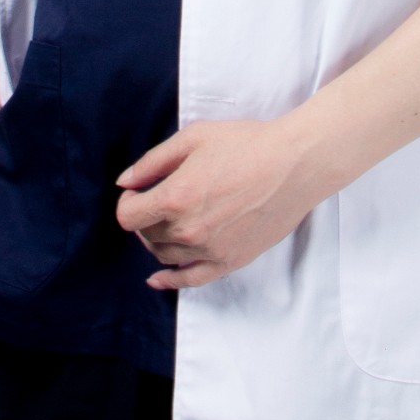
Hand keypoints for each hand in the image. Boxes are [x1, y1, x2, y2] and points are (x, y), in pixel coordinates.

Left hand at [114, 117, 315, 289]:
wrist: (294, 164)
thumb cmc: (247, 144)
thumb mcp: (194, 138)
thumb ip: (152, 161)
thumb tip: (125, 182)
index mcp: (175, 198)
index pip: (129, 217)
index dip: (128, 203)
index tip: (138, 192)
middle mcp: (189, 230)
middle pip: (147, 235)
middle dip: (146, 217)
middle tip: (159, 199)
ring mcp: (210, 250)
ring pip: (165, 256)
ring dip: (159, 240)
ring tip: (170, 221)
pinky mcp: (230, 261)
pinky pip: (191, 280)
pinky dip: (170, 281)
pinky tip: (159, 278)